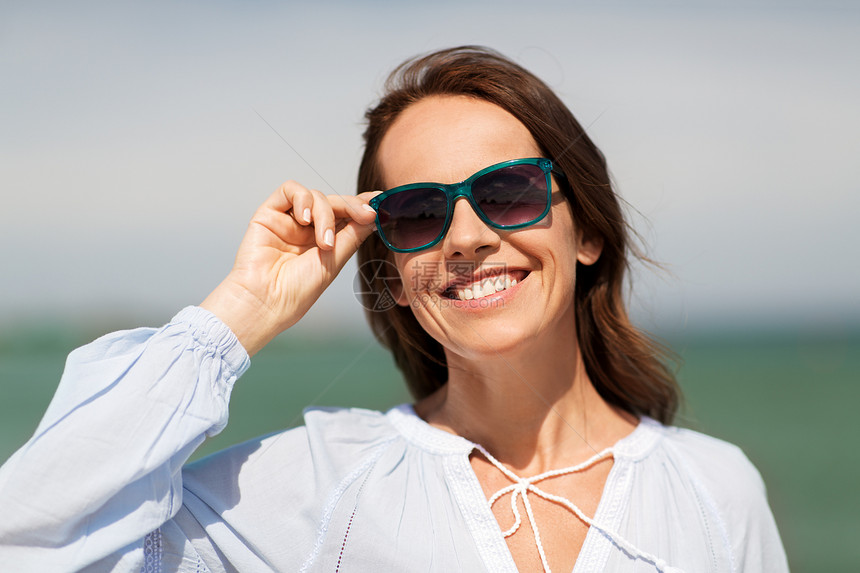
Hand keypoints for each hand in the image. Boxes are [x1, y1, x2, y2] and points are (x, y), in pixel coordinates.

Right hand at [200, 181, 378, 355]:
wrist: (266, 300)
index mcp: (324, 242)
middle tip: (366, 215)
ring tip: (323, 242)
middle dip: (351, 207)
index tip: (380, 200)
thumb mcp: (335, 259)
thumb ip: (353, 234)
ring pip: (315, 197)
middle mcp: (307, 229)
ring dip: (326, 214)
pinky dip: (303, 199)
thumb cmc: (299, 289)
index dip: (362, 206)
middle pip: (334, 203)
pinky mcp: (269, 213)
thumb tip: (374, 216)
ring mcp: (288, 220)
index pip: (345, 216)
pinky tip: (305, 220)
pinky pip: (290, 190)